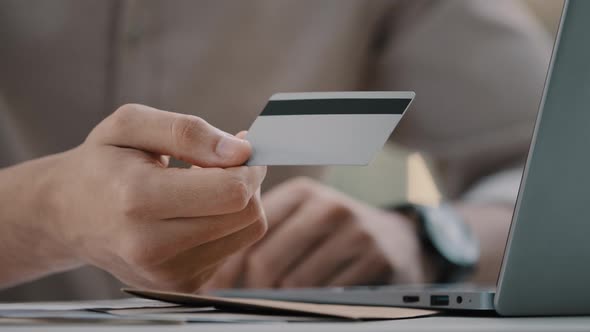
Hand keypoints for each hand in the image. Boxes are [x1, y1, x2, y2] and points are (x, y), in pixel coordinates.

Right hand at [40, 104, 266, 291]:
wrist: (68, 215)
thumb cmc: (101, 164)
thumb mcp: (131, 125)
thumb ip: (188, 132)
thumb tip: (241, 150)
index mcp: (138, 199)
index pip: (231, 191)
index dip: (249, 166)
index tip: (240, 148)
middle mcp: (152, 247)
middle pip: (246, 216)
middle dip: (247, 182)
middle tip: (222, 164)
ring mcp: (167, 274)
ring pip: (246, 233)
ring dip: (238, 204)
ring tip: (203, 187)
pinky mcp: (179, 286)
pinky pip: (232, 250)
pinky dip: (225, 225)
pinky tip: (195, 211)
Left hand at [204, 177, 430, 289]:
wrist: (396, 239)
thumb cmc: (334, 231)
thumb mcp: (302, 215)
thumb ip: (260, 227)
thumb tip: (211, 264)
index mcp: (302, 192)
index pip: (250, 232)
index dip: (228, 264)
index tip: (215, 285)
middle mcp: (328, 206)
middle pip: (267, 262)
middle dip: (249, 288)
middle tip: (240, 299)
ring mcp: (354, 232)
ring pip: (293, 284)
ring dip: (278, 298)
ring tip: (273, 298)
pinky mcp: (374, 258)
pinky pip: (324, 294)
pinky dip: (308, 303)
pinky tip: (307, 298)